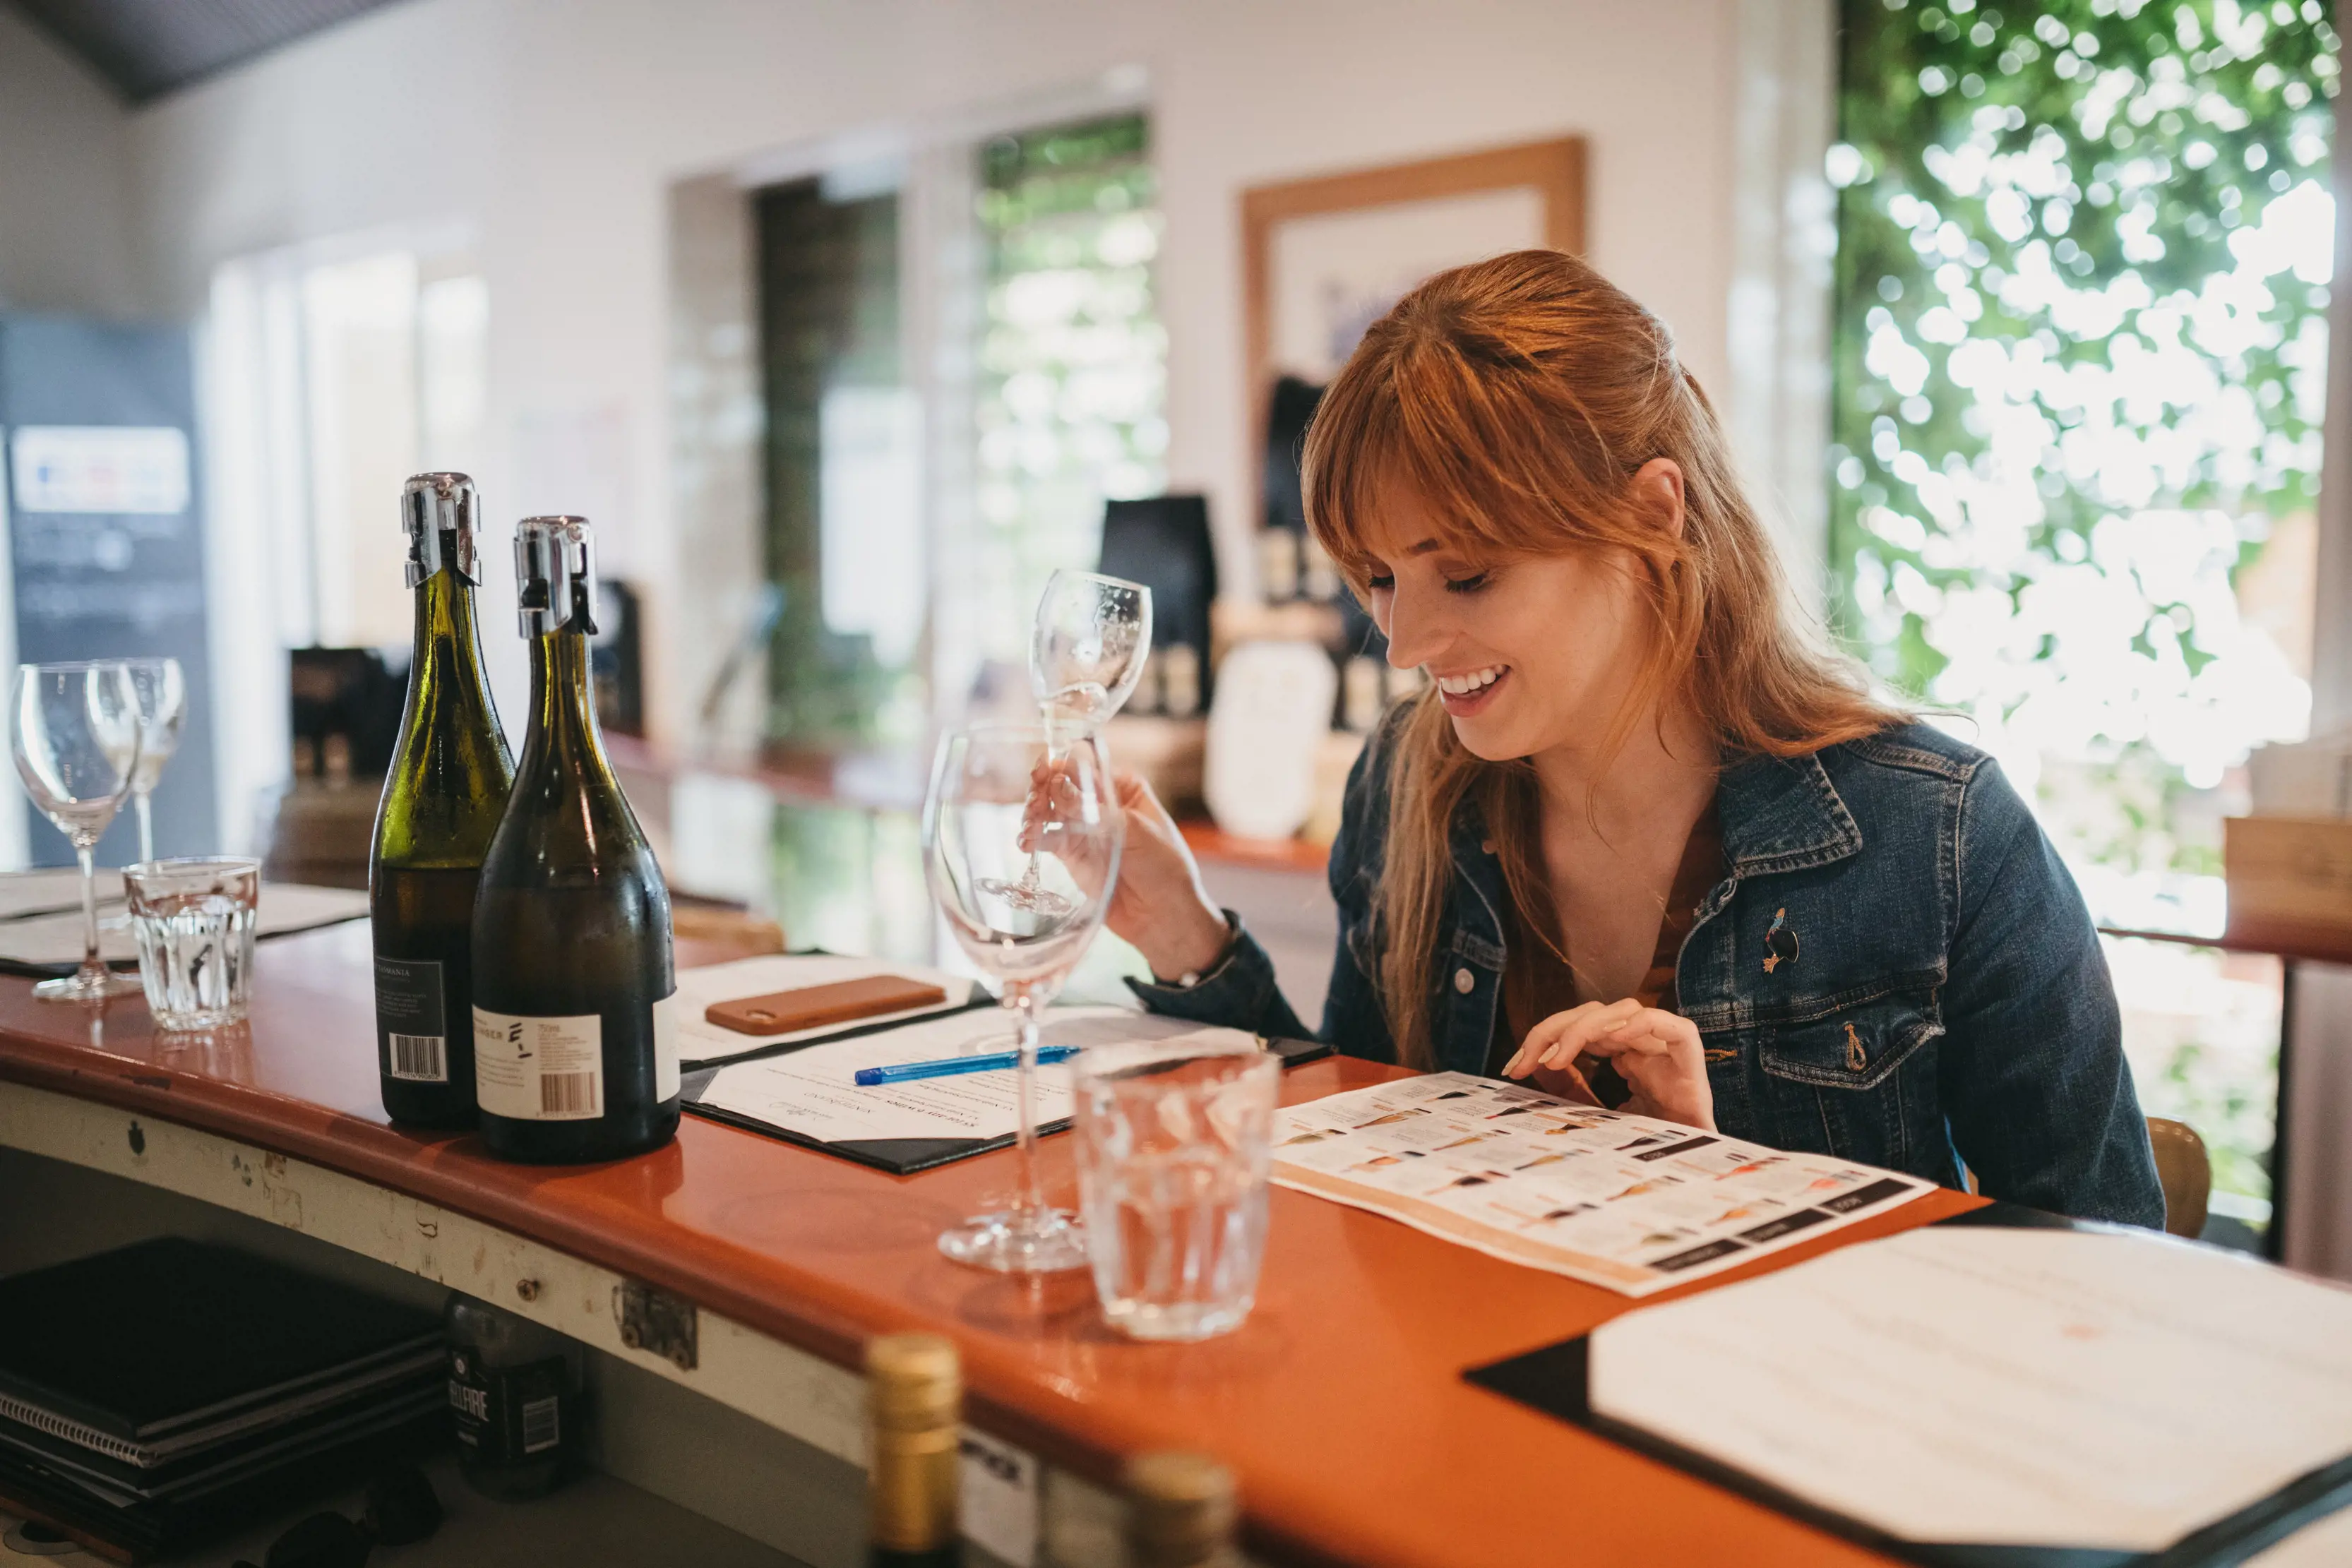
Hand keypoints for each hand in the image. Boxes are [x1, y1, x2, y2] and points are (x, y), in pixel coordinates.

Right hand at [1024, 766, 1226, 980]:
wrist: (1164, 914)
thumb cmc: (1164, 866)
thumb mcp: (1133, 830)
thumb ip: (1094, 810)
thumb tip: (1058, 786)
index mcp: (1122, 788)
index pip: (1085, 769)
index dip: (1061, 769)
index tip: (1045, 772)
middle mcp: (1099, 804)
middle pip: (1060, 787)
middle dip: (1043, 790)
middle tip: (1036, 800)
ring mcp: (1083, 830)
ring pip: (1049, 811)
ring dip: (1034, 812)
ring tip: (1030, 823)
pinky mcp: (1071, 856)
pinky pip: (1046, 840)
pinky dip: (1033, 838)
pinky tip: (1025, 841)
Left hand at [1501, 999, 1716, 1131]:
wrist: (1684, 1175)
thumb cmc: (1644, 1146)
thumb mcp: (1594, 1116)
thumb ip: (1569, 1089)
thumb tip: (1536, 1064)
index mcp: (1623, 1055)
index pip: (1579, 1026)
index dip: (1544, 1037)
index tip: (1515, 1067)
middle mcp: (1643, 1046)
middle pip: (1595, 1012)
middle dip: (1553, 1030)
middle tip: (1526, 1061)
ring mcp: (1666, 1050)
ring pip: (1626, 1010)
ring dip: (1584, 1027)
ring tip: (1556, 1057)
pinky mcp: (1691, 1062)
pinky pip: (1672, 1027)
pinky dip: (1639, 1025)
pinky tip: (1610, 1041)